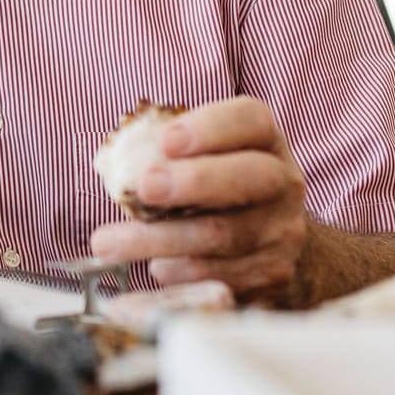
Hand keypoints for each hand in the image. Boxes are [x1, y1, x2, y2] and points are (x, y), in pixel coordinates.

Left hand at [88, 96, 308, 306]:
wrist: (270, 241)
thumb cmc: (218, 188)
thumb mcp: (206, 158)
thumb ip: (172, 155)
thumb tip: (118, 166)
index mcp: (265, 140)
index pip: (250, 120)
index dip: (210, 128)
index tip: (166, 141)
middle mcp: (284, 182)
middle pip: (248, 176)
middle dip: (193, 181)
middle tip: (145, 187)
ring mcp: (283, 230)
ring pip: (223, 234)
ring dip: (161, 239)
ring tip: (110, 243)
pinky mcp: (273, 272)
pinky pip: (222, 274)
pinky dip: (180, 271)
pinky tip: (154, 267)